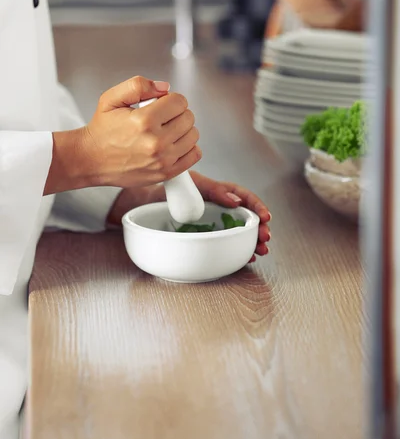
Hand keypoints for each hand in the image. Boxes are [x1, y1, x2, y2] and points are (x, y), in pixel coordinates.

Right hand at [44, 77, 200, 194]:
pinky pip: (194, 155)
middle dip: (176, 113)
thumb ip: (138, 85)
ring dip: (182, 130)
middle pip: (188, 117)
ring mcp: (162, 160)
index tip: (161, 104)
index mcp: (144, 120)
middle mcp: (156, 142)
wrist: (91, 160)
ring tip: (164, 131)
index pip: (179, 101)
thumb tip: (165, 87)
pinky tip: (172, 144)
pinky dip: (188, 147)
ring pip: (193, 135)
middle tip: (161, 118)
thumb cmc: (102, 130)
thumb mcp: (112, 98)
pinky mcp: (166, 173)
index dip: (171, 99)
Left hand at [108, 172, 270, 262]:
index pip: (240, 195)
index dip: (255, 205)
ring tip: (261, 250)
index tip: (265, 216)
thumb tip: (234, 200)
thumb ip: (211, 189)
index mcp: (214, 191)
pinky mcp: (201, 234)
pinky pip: (222, 242)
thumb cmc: (164, 186)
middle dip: (258, 227)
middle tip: (266, 238)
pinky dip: (236, 249)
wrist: (140, 200)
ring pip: (235, 231)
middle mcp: (214, 206)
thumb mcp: (188, 181)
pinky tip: (246, 257)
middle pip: (243, 216)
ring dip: (250, 240)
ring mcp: (209, 221)